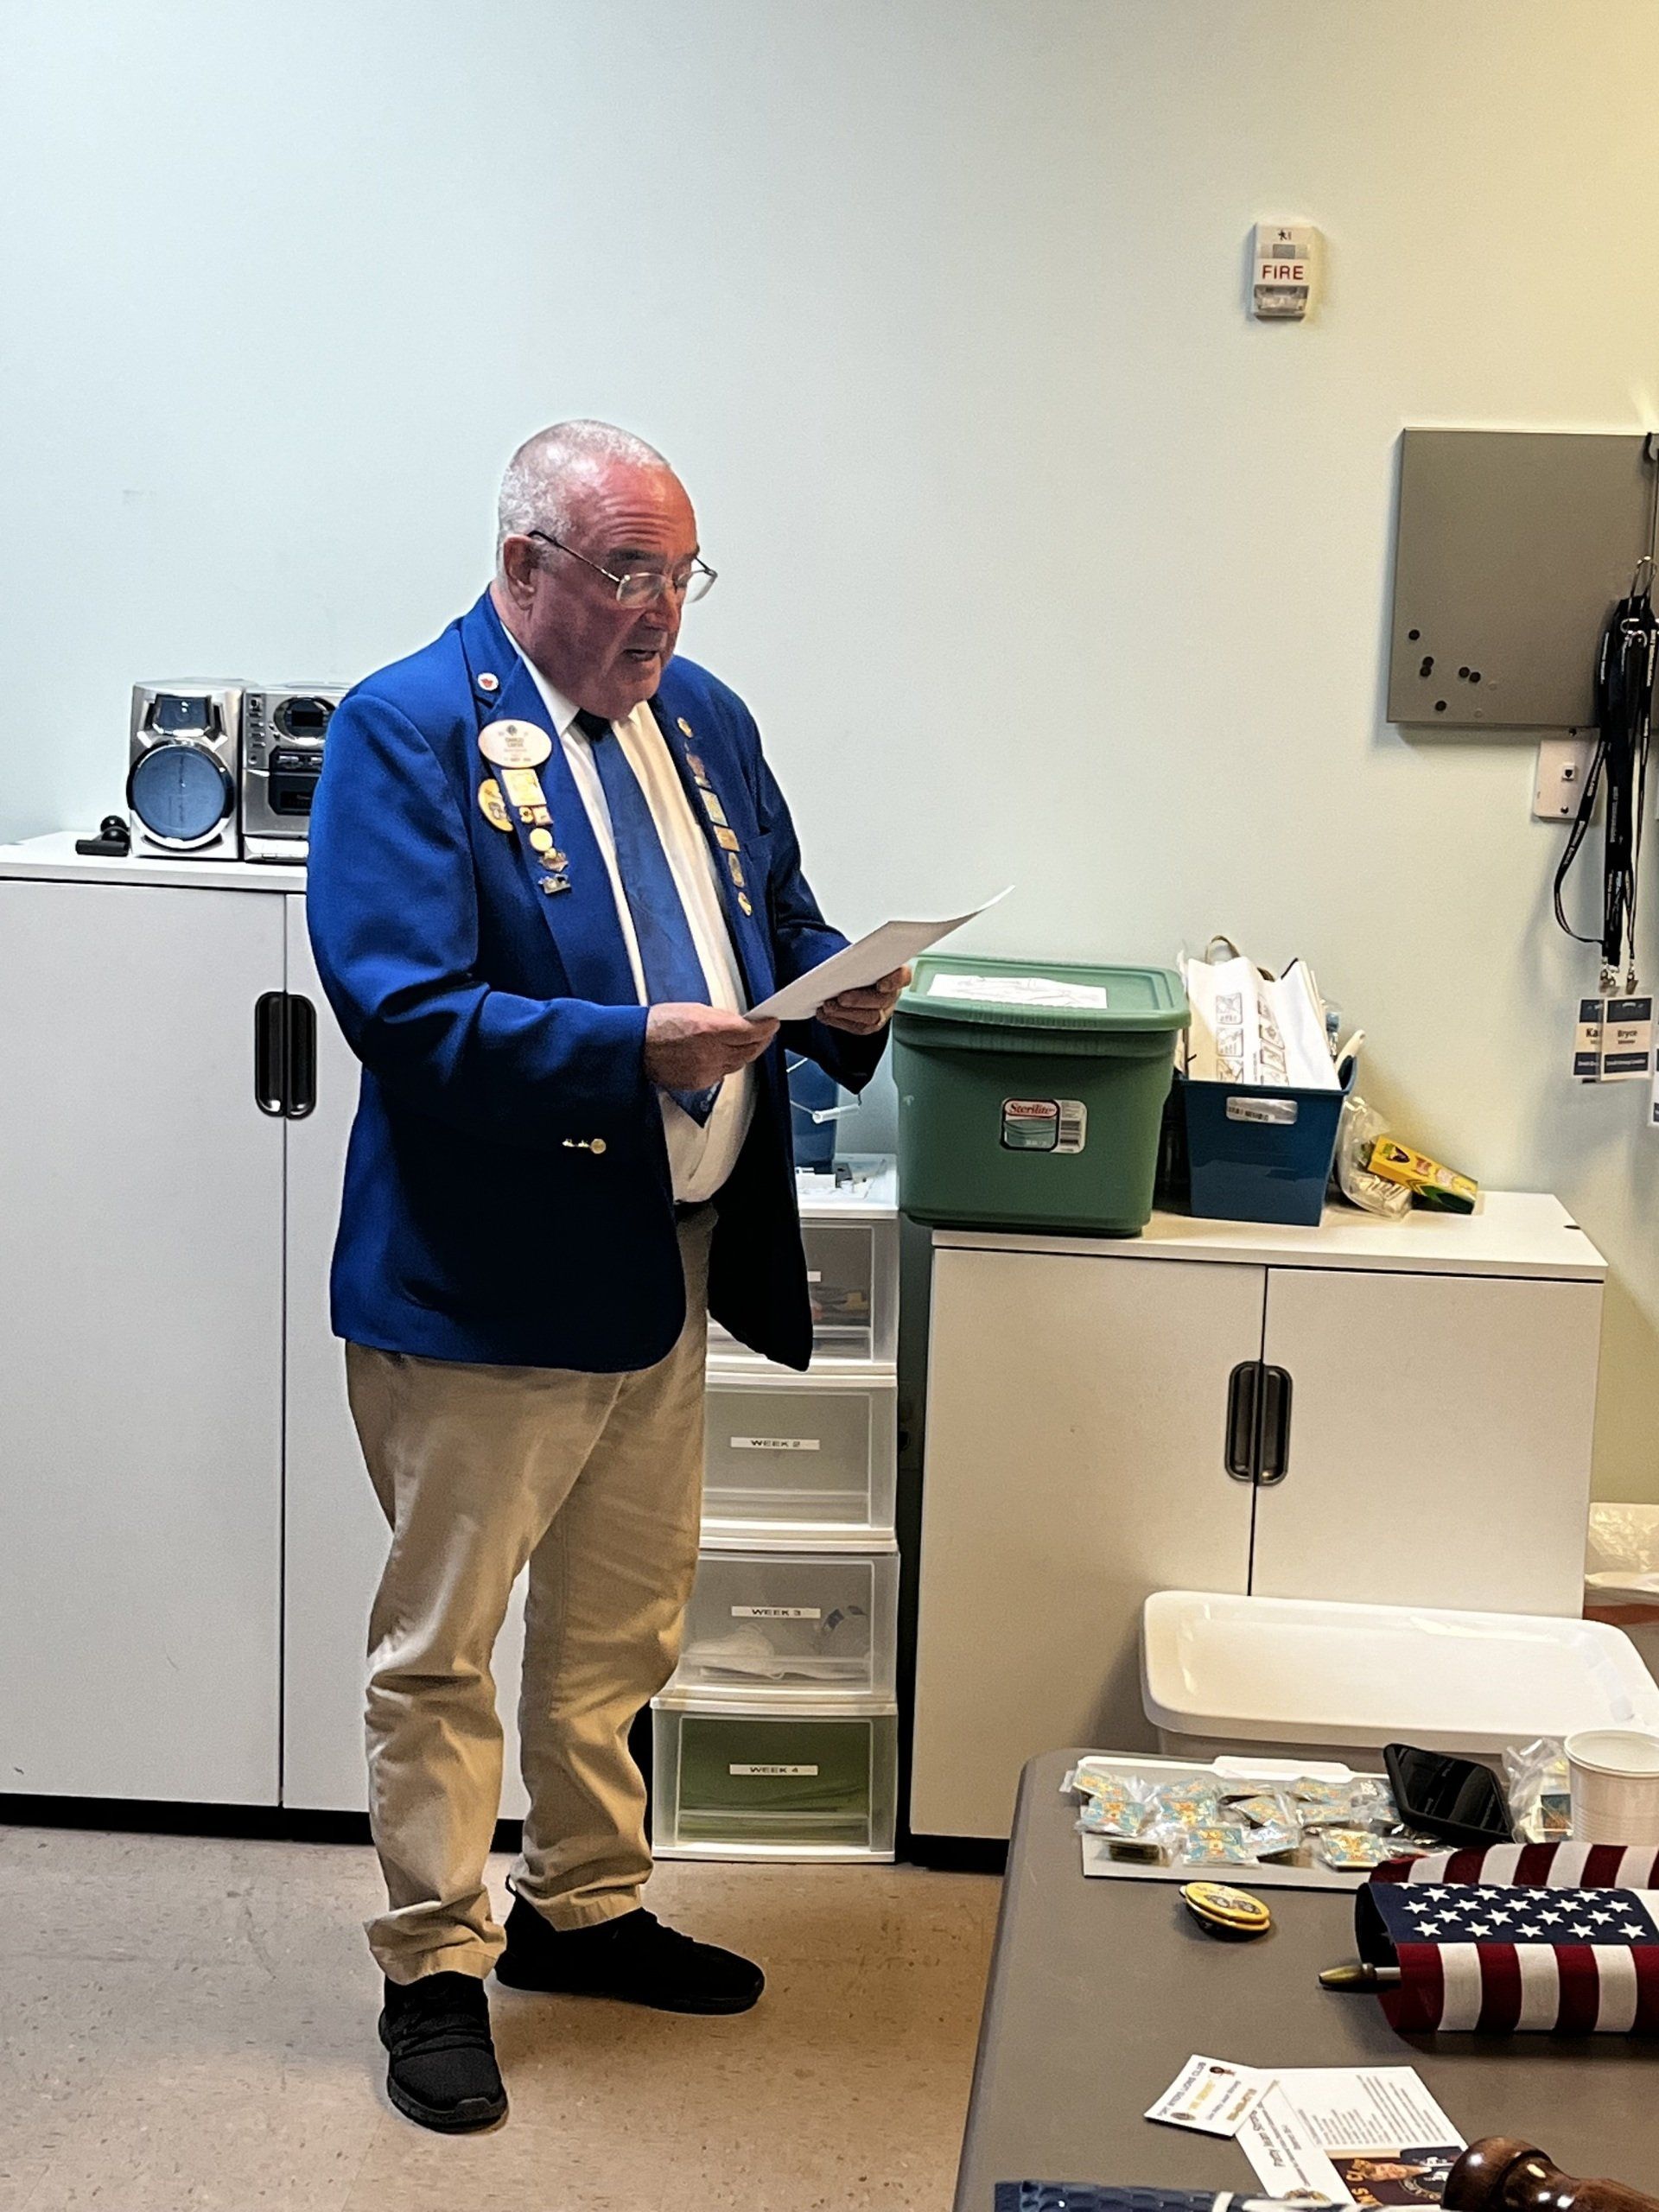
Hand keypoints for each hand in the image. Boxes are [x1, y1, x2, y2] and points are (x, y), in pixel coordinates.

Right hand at [644, 1003, 779, 1091]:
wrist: (636, 1046)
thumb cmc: (658, 1024)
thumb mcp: (694, 1009)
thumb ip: (720, 1018)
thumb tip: (739, 1023)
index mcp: (711, 1029)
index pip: (751, 1031)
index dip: (766, 1028)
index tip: (772, 1024)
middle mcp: (711, 1052)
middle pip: (749, 1050)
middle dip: (761, 1041)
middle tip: (765, 1034)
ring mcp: (706, 1070)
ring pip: (738, 1064)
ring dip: (746, 1053)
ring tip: (749, 1044)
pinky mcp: (699, 1082)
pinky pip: (722, 1074)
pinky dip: (728, 1064)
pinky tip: (727, 1056)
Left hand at [817, 966, 909, 1036]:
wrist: (849, 977)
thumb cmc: (856, 964)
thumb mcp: (857, 956)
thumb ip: (855, 957)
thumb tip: (839, 964)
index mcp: (894, 972)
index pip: (903, 976)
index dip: (894, 981)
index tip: (880, 985)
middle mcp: (892, 993)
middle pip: (883, 1000)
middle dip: (860, 1000)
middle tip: (840, 998)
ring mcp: (883, 1010)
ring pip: (871, 1017)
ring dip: (846, 1012)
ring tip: (828, 1006)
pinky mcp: (870, 1024)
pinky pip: (858, 1026)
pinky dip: (838, 1020)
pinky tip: (825, 1014)